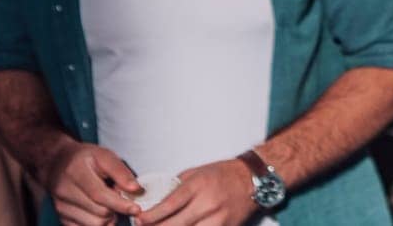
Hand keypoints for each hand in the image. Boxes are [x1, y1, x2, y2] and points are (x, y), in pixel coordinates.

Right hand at [42, 140, 144, 225]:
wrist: (57, 163)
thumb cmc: (85, 158)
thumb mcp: (104, 155)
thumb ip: (121, 172)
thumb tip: (136, 189)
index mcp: (76, 171)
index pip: (99, 194)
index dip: (120, 203)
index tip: (136, 209)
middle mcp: (64, 191)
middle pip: (99, 212)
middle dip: (116, 208)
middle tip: (119, 196)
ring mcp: (61, 207)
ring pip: (94, 224)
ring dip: (108, 218)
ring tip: (109, 203)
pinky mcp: (62, 218)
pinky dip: (98, 223)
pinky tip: (99, 211)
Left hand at [134, 158, 256, 225]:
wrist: (252, 180)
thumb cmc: (221, 174)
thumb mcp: (197, 172)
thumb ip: (176, 187)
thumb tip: (155, 200)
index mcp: (198, 185)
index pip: (170, 204)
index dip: (152, 215)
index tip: (139, 219)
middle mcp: (208, 203)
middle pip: (175, 225)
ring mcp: (218, 219)